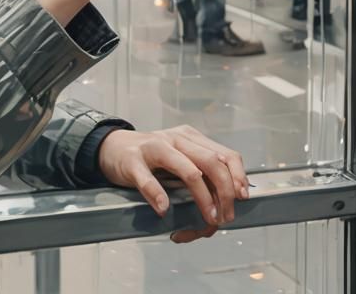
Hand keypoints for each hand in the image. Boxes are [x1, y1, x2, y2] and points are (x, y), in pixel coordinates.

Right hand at [98, 126, 250, 242]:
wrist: (112, 147)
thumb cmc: (150, 158)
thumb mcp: (179, 157)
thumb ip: (200, 173)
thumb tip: (227, 201)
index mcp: (190, 138)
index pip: (225, 154)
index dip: (238, 176)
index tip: (243, 198)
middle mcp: (176, 139)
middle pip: (212, 163)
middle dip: (225, 193)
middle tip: (225, 217)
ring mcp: (154, 147)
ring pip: (188, 170)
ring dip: (202, 198)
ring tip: (207, 218)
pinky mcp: (133, 160)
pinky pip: (148, 178)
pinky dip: (158, 195)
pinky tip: (164, 209)